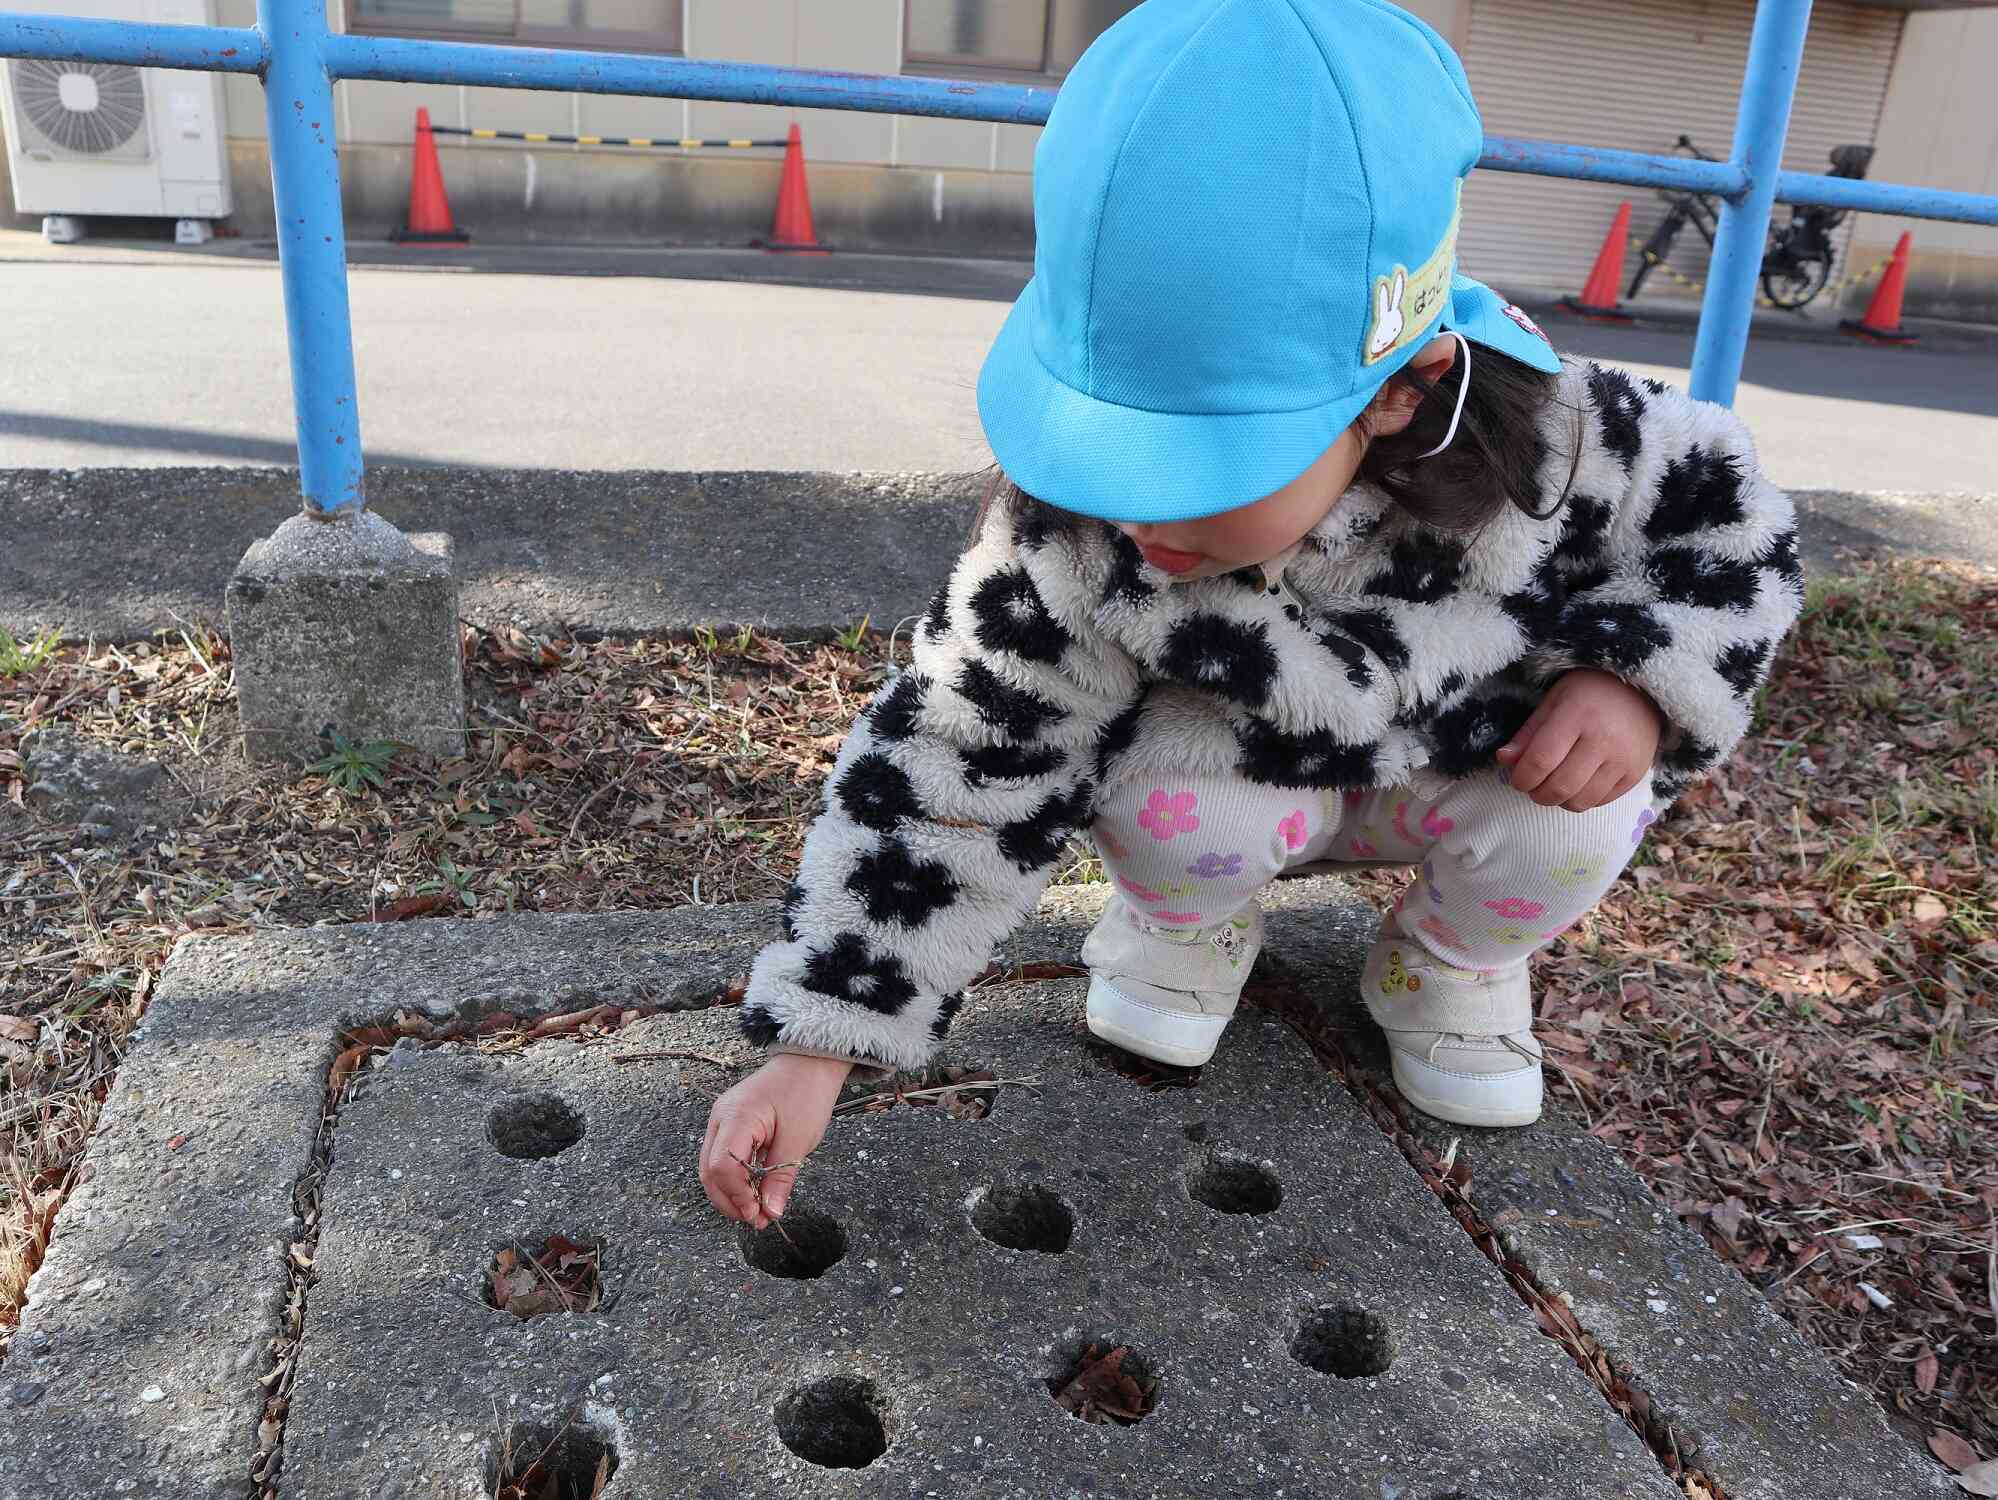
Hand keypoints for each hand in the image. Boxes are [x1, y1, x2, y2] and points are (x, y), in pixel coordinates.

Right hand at [700, 1053, 853, 1227]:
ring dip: (731, 1193)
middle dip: (730, 1201)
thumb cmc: (807, 1092)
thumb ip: (781, 1178)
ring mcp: (723, 1119)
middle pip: (709, 1171)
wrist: (810, 1061)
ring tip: (757, 1210)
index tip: (758, 1214)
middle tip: (757, 1219)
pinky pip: (724, 1157)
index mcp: (737, 1116)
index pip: (722, 1166)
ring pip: (713, 1167)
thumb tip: (770, 1211)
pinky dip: (736, 1178)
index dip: (737, 1196)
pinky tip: (753, 1191)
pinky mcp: (731, 1124)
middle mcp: (721, 1117)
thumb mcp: (799, 1140)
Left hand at [1495, 669, 1662, 811]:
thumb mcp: (1553, 701)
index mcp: (1578, 715)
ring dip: (1558, 800)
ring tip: (1554, 783)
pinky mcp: (1635, 774)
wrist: (1641, 691)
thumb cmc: (1589, 693)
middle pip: (1559, 787)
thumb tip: (1504, 760)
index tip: (1517, 778)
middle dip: (1536, 793)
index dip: (1522, 778)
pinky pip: (1599, 802)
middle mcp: (1604, 740)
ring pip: (1579, 802)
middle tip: (1533, 785)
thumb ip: (1528, 733)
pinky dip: (1581, 798)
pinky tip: (1578, 782)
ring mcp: (1623, 760)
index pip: (1540, 761)